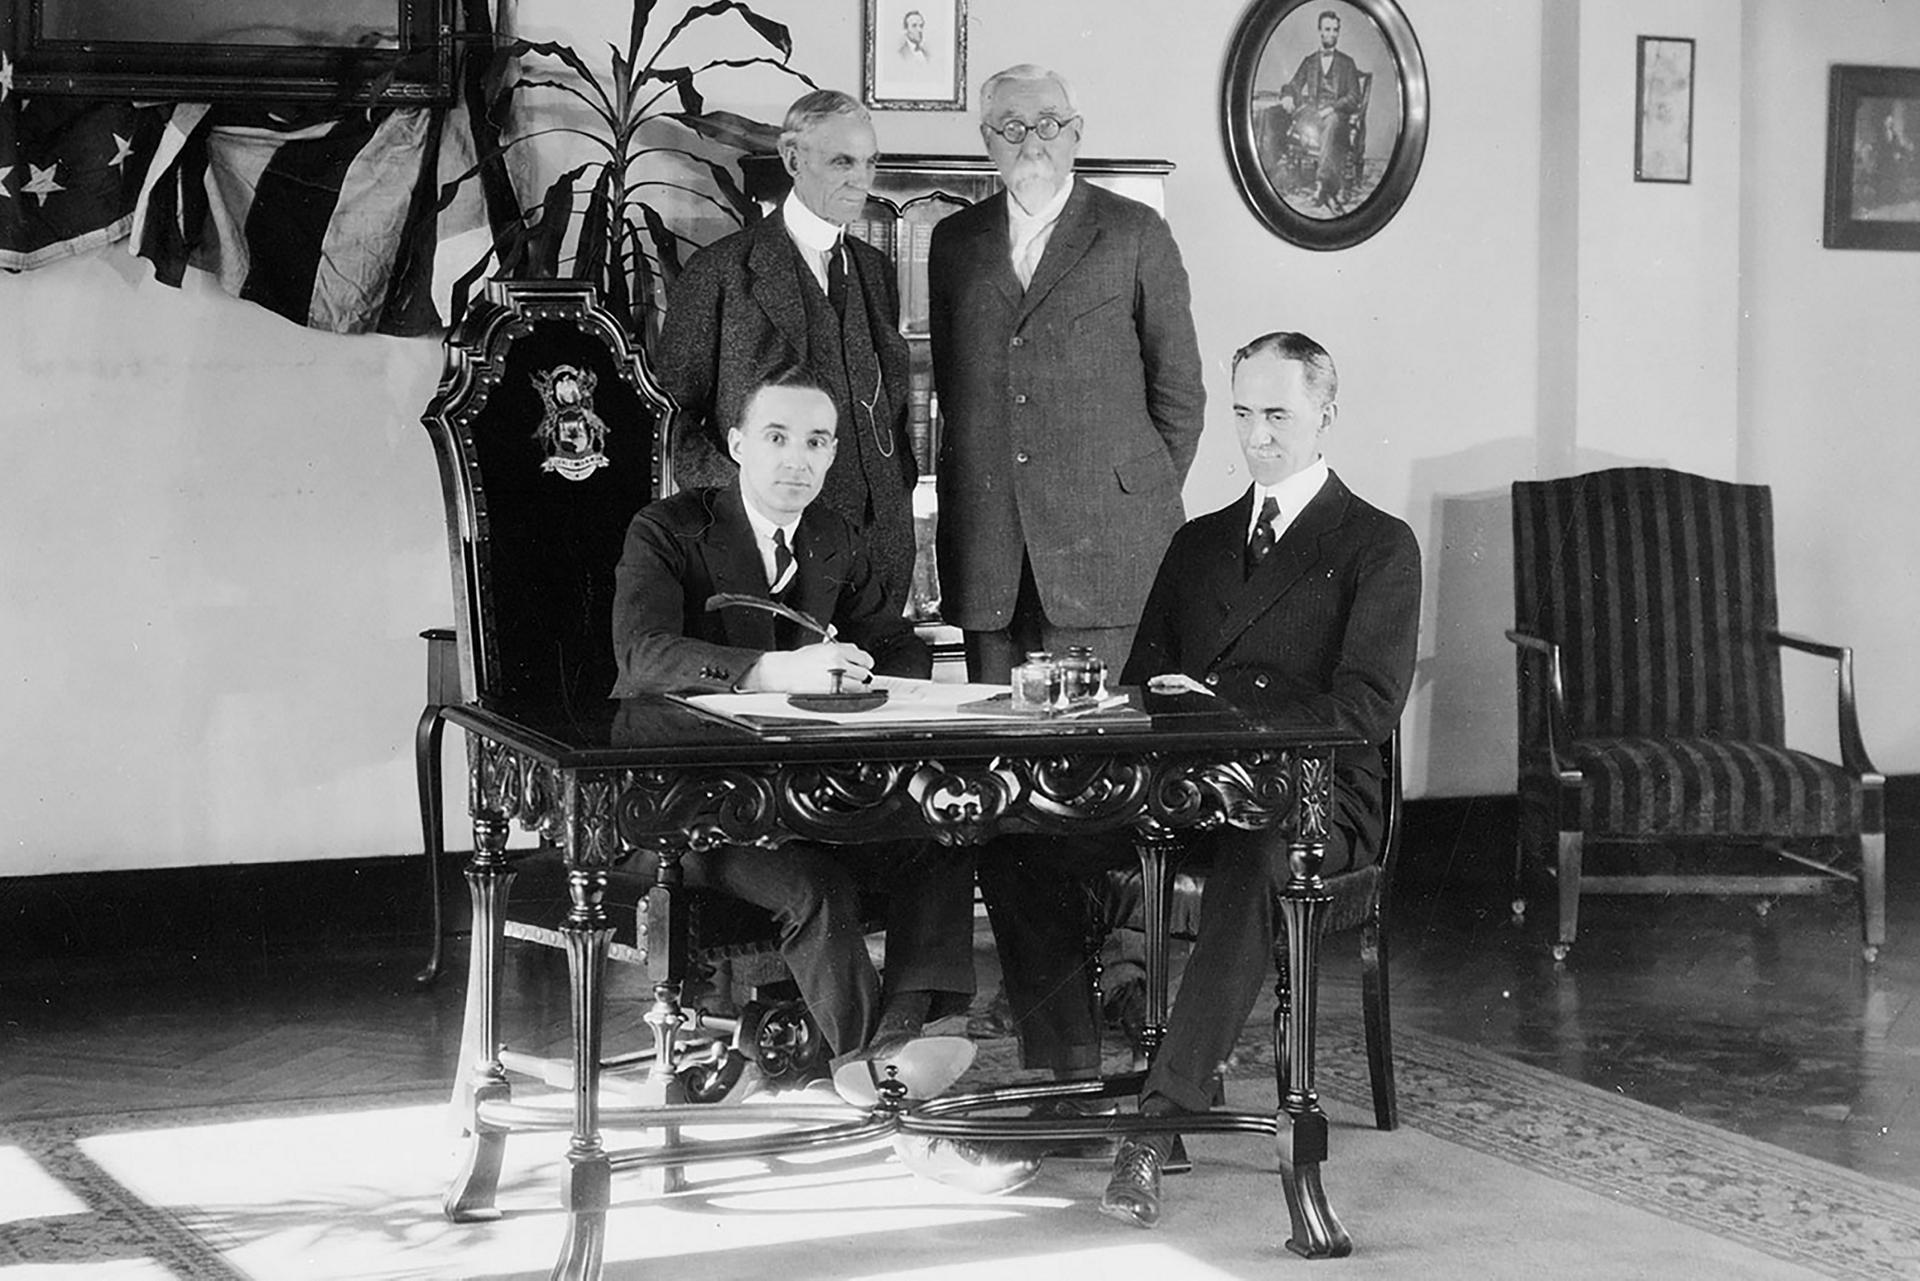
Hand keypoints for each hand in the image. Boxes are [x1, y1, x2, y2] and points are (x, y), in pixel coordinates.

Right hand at [747, 641, 875, 692]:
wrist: (786, 672)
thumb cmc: (801, 660)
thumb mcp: (823, 647)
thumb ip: (842, 649)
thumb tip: (857, 653)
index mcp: (837, 650)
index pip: (864, 657)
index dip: (865, 662)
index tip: (865, 664)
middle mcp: (838, 664)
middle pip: (864, 672)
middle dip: (860, 673)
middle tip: (853, 673)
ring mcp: (836, 680)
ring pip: (859, 686)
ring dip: (856, 685)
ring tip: (846, 682)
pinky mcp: (831, 693)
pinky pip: (849, 695)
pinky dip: (848, 693)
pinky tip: (840, 689)